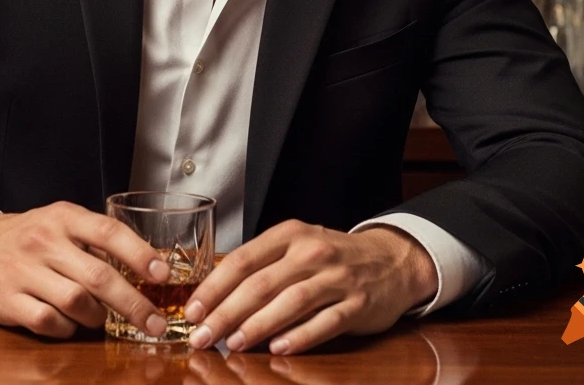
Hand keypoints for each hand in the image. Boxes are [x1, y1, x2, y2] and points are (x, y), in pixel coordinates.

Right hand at [0, 201, 171, 339]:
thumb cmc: (29, 235)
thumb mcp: (60, 221)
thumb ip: (95, 238)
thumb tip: (145, 265)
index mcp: (63, 217)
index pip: (108, 232)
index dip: (139, 253)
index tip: (162, 274)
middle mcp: (44, 241)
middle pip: (98, 276)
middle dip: (133, 303)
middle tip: (155, 322)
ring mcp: (24, 271)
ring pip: (76, 302)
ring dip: (98, 317)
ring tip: (102, 319)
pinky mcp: (7, 301)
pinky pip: (49, 322)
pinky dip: (67, 328)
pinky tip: (71, 324)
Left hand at [183, 220, 437, 355]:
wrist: (391, 259)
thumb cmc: (332, 257)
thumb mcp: (296, 247)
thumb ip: (263, 266)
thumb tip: (216, 298)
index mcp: (290, 234)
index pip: (242, 260)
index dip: (214, 287)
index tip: (192, 311)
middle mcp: (311, 252)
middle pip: (260, 283)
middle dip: (226, 312)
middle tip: (201, 336)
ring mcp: (336, 277)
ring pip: (290, 301)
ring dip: (258, 325)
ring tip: (233, 343)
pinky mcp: (357, 303)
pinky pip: (325, 321)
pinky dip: (301, 336)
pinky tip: (279, 348)